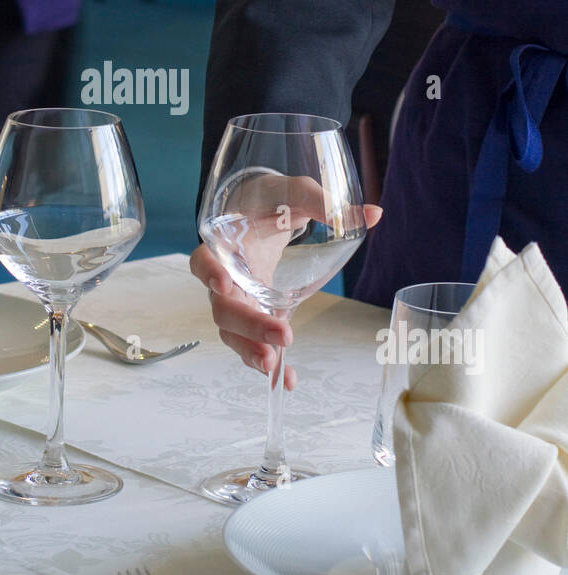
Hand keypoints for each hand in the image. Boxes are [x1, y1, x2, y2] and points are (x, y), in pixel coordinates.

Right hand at [191, 195, 382, 384]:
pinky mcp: (255, 314)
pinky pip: (255, 343)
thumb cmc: (270, 200)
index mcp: (224, 243)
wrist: (258, 211)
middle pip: (222, 308)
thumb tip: (372, 215)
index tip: (223, 284)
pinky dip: (270, 364)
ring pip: (232, 333)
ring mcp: (238, 300)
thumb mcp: (293, 193)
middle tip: (282, 335)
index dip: (208, 273)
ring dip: (251, 351)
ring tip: (274, 367)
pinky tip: (288, 381)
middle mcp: (224, 277)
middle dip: (248, 325)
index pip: (202, 259)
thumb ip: (322, 202)